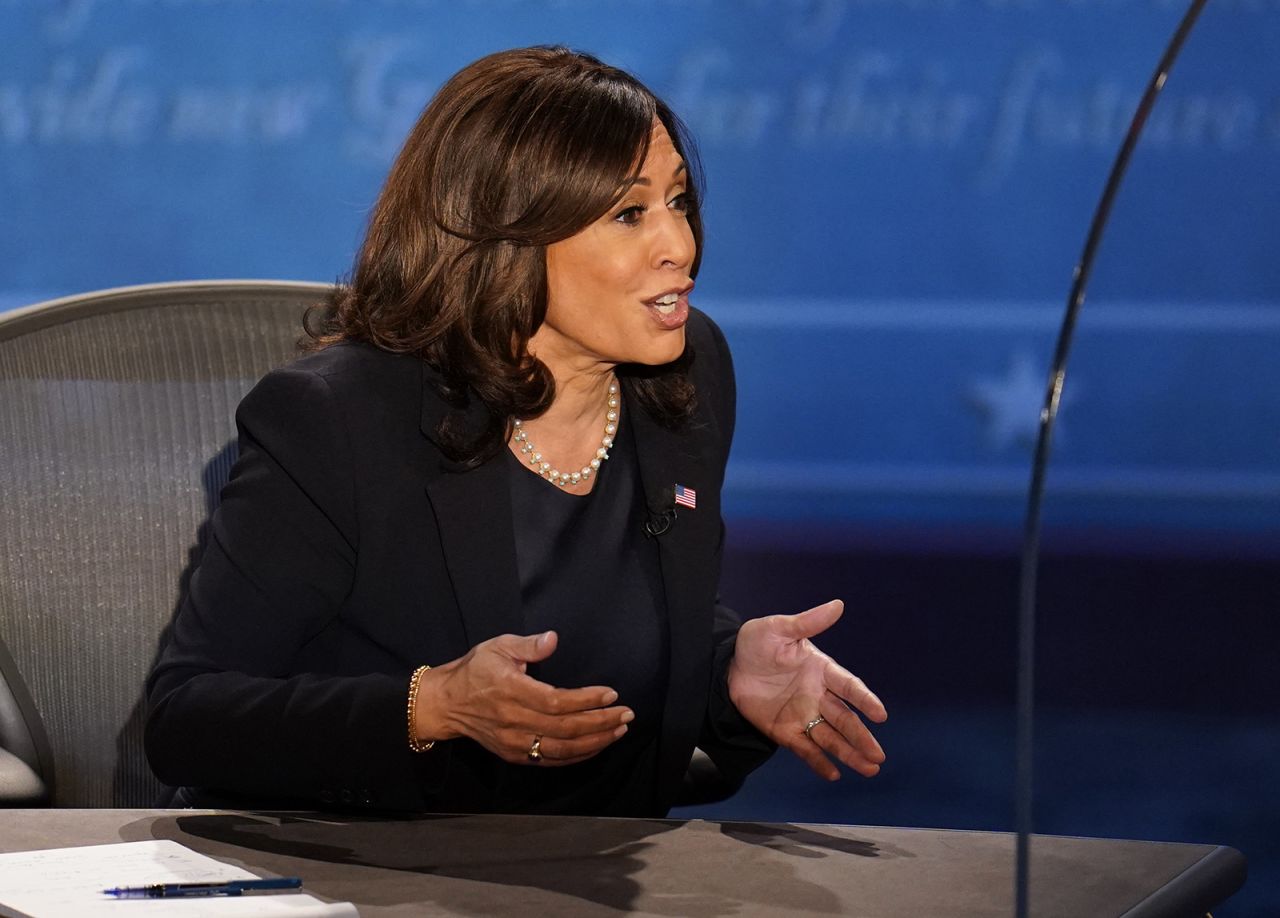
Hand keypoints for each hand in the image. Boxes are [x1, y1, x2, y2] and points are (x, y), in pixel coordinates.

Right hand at [413, 630, 632, 765]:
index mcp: (511, 691)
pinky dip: (577, 756)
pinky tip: (597, 745)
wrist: (446, 705)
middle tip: (626, 714)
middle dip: (600, 722)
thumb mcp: (497, 647)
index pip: (557, 702)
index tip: (611, 694)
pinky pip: (551, 760)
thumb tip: (553, 639)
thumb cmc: (474, 671)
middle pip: (565, 728)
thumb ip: (528, 644)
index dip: (587, 700)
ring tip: (619, 731)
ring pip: (562, 749)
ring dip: (595, 741)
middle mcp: (514, 721)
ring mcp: (514, 743)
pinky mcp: (514, 755)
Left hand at [728, 599, 886, 780]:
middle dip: (861, 737)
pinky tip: (833, 775)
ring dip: (849, 753)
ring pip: (830, 737)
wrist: (725, 667)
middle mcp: (817, 695)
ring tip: (869, 770)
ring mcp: (803, 715)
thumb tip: (837, 605)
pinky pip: (805, 749)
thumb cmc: (755, 643)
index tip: (880, 714)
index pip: (848, 686)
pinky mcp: (785, 731)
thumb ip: (807, 623)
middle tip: (879, 756)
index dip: (864, 699)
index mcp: (821, 669)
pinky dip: (818, 762)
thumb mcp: (777, 628)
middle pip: (844, 719)